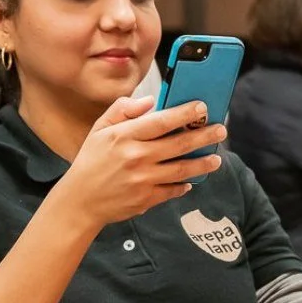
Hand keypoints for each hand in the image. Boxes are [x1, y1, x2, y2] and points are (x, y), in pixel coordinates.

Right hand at [53, 96, 226, 230]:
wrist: (80, 201)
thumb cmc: (91, 162)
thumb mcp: (99, 130)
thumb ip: (122, 110)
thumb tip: (149, 101)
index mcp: (124, 137)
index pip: (161, 121)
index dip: (184, 113)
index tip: (202, 107)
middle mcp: (136, 157)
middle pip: (178, 144)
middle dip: (204, 136)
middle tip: (221, 129)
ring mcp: (143, 180)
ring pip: (182, 169)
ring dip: (202, 163)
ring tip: (216, 157)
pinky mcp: (146, 199)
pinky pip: (173, 189)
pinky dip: (184, 184)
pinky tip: (192, 179)